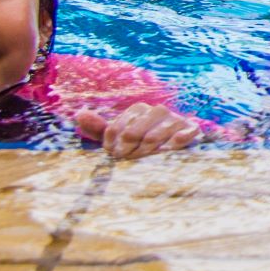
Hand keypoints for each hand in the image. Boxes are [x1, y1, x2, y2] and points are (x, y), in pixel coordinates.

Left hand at [77, 104, 206, 159]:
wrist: (175, 145)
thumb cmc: (142, 142)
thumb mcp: (119, 136)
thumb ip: (99, 128)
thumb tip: (79, 115)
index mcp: (138, 109)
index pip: (116, 128)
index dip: (111, 145)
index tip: (112, 155)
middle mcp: (156, 110)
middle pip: (133, 132)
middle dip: (127, 151)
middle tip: (125, 161)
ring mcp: (174, 119)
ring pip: (153, 136)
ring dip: (144, 152)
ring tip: (142, 160)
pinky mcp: (190, 129)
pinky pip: (185, 133)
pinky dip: (178, 140)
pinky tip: (171, 147)